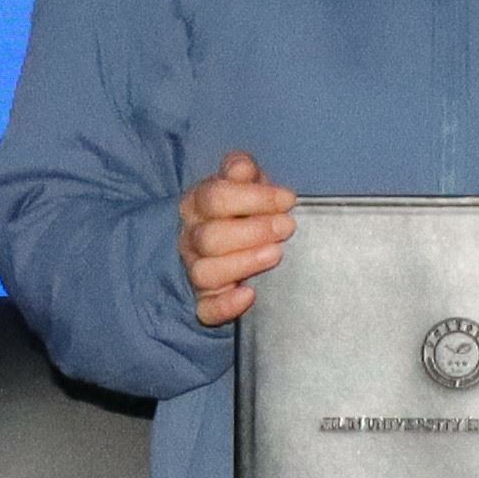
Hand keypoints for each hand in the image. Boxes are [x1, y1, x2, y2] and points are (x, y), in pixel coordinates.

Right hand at [175, 151, 297, 333]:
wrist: (240, 242)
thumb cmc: (246, 209)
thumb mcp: (246, 183)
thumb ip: (243, 171)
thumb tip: (241, 167)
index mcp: (197, 204)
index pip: (214, 197)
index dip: (253, 198)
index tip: (287, 200)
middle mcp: (191, 238)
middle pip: (209, 237)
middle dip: (253, 231)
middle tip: (287, 228)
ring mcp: (195, 271)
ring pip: (204, 273)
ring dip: (243, 263)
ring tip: (276, 255)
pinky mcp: (205, 300)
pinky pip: (206, 310)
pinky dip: (225, 305)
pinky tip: (249, 295)